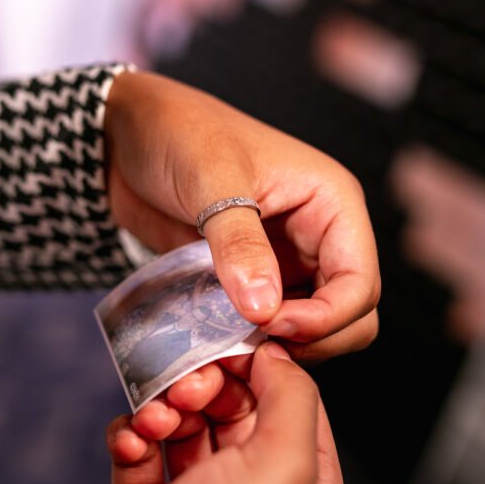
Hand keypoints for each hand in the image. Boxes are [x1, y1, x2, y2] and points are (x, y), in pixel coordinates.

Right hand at [30, 343, 344, 483]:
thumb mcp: (282, 468)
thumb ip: (292, 397)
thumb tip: (277, 356)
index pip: (297, 403)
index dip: (266, 369)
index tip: (230, 347)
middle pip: (239, 405)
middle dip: (209, 386)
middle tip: (186, 389)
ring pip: (187, 419)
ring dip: (166, 409)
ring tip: (153, 425)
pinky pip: (143, 444)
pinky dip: (133, 436)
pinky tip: (129, 448)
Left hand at [105, 70, 379, 363]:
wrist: (125, 139)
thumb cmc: (177, 135)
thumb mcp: (211, 180)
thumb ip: (239, 244)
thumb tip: (264, 310)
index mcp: (333, 204)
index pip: (359, 284)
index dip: (325, 318)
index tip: (269, 326)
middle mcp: (320, 238)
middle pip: (350, 316)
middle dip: (313, 340)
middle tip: (254, 344)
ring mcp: (288, 263)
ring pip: (314, 330)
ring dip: (281, 348)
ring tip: (232, 346)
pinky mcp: (253, 282)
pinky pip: (270, 328)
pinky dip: (252, 342)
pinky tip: (218, 342)